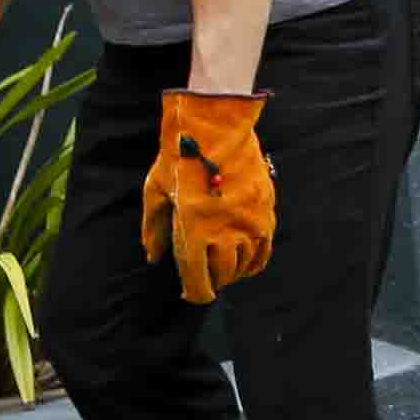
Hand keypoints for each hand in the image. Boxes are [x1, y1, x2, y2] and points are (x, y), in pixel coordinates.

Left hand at [141, 92, 275, 305]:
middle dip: (213, 282)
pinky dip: (255, 261)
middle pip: (223, 274)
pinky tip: (246, 263)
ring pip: (244, 264)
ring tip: (223, 270)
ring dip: (232, 272)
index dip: (196, 294)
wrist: (215, 126)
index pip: (200, 280)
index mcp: (195, 230)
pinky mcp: (265, 212)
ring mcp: (249, 223)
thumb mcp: (156, 192)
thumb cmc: (178, 158)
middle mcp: (226, 232)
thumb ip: (154, 229)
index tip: (191, 294)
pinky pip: (264, 248)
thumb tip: (154, 257)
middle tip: (204, 279)